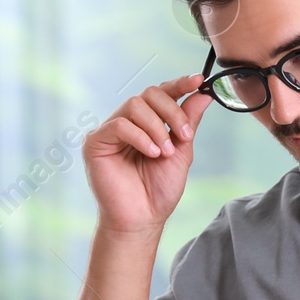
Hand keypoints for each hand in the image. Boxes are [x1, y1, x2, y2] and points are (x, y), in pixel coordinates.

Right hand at [82, 73, 213, 237]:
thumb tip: (204, 93)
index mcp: (146, 123)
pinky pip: (119, 125)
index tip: (198, 80)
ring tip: (164, 152)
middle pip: (148, 94)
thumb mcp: (181, 151)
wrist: (142, 219)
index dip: (179, 84)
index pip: (161, 93)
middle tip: (184, 136)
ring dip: (156, 127)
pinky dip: (140, 136)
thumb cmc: (158, 190)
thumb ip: (188, 121)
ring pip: (134, 105)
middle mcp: (126, 122)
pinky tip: (151, 153)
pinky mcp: (95, 143)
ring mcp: (109, 131)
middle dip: (171, 111)